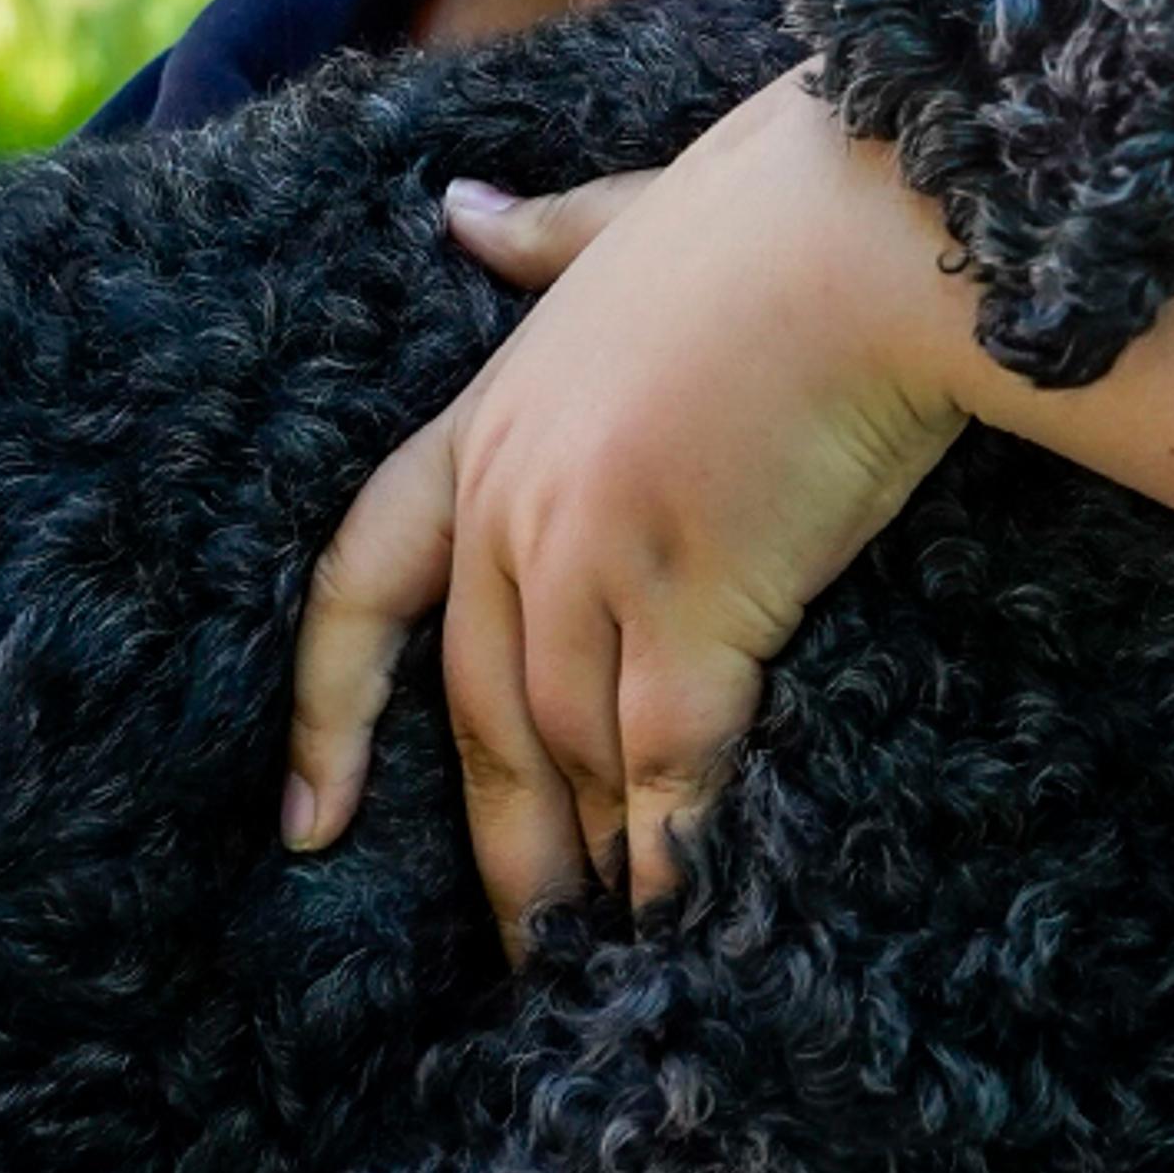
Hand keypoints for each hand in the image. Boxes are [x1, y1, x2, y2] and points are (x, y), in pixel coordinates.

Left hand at [285, 73, 973, 962]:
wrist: (867, 232)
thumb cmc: (775, 212)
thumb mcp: (628, 218)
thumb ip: (544, 238)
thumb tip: (463, 210)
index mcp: (486, 422)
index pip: (363, 579)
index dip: (330, 708)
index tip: (306, 821)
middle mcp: (514, 507)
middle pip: (482, 712)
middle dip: (502, 841)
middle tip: (522, 950)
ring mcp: (590, 560)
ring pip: (566, 753)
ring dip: (589, 866)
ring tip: (612, 962)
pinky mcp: (689, 603)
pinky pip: (661, 763)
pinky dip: (667, 852)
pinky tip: (681, 917)